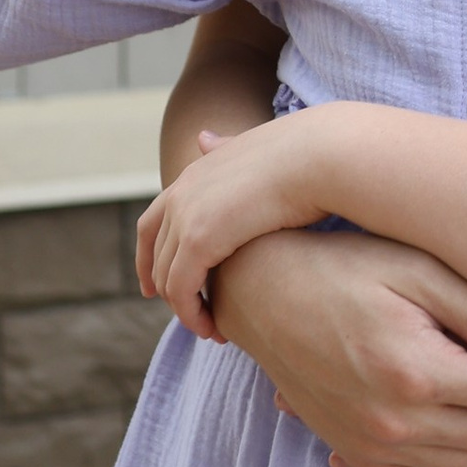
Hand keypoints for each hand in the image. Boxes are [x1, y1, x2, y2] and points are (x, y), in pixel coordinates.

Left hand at [137, 122, 316, 333]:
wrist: (318, 156)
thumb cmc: (303, 155)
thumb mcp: (250, 151)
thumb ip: (223, 148)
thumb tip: (201, 137)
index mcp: (193, 174)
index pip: (151, 224)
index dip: (148, 258)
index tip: (153, 287)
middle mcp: (181, 194)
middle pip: (156, 256)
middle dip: (168, 291)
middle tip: (192, 318)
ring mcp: (185, 216)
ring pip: (169, 280)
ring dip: (186, 311)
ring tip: (211, 329)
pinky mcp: (197, 241)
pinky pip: (182, 291)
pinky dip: (193, 315)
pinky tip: (215, 329)